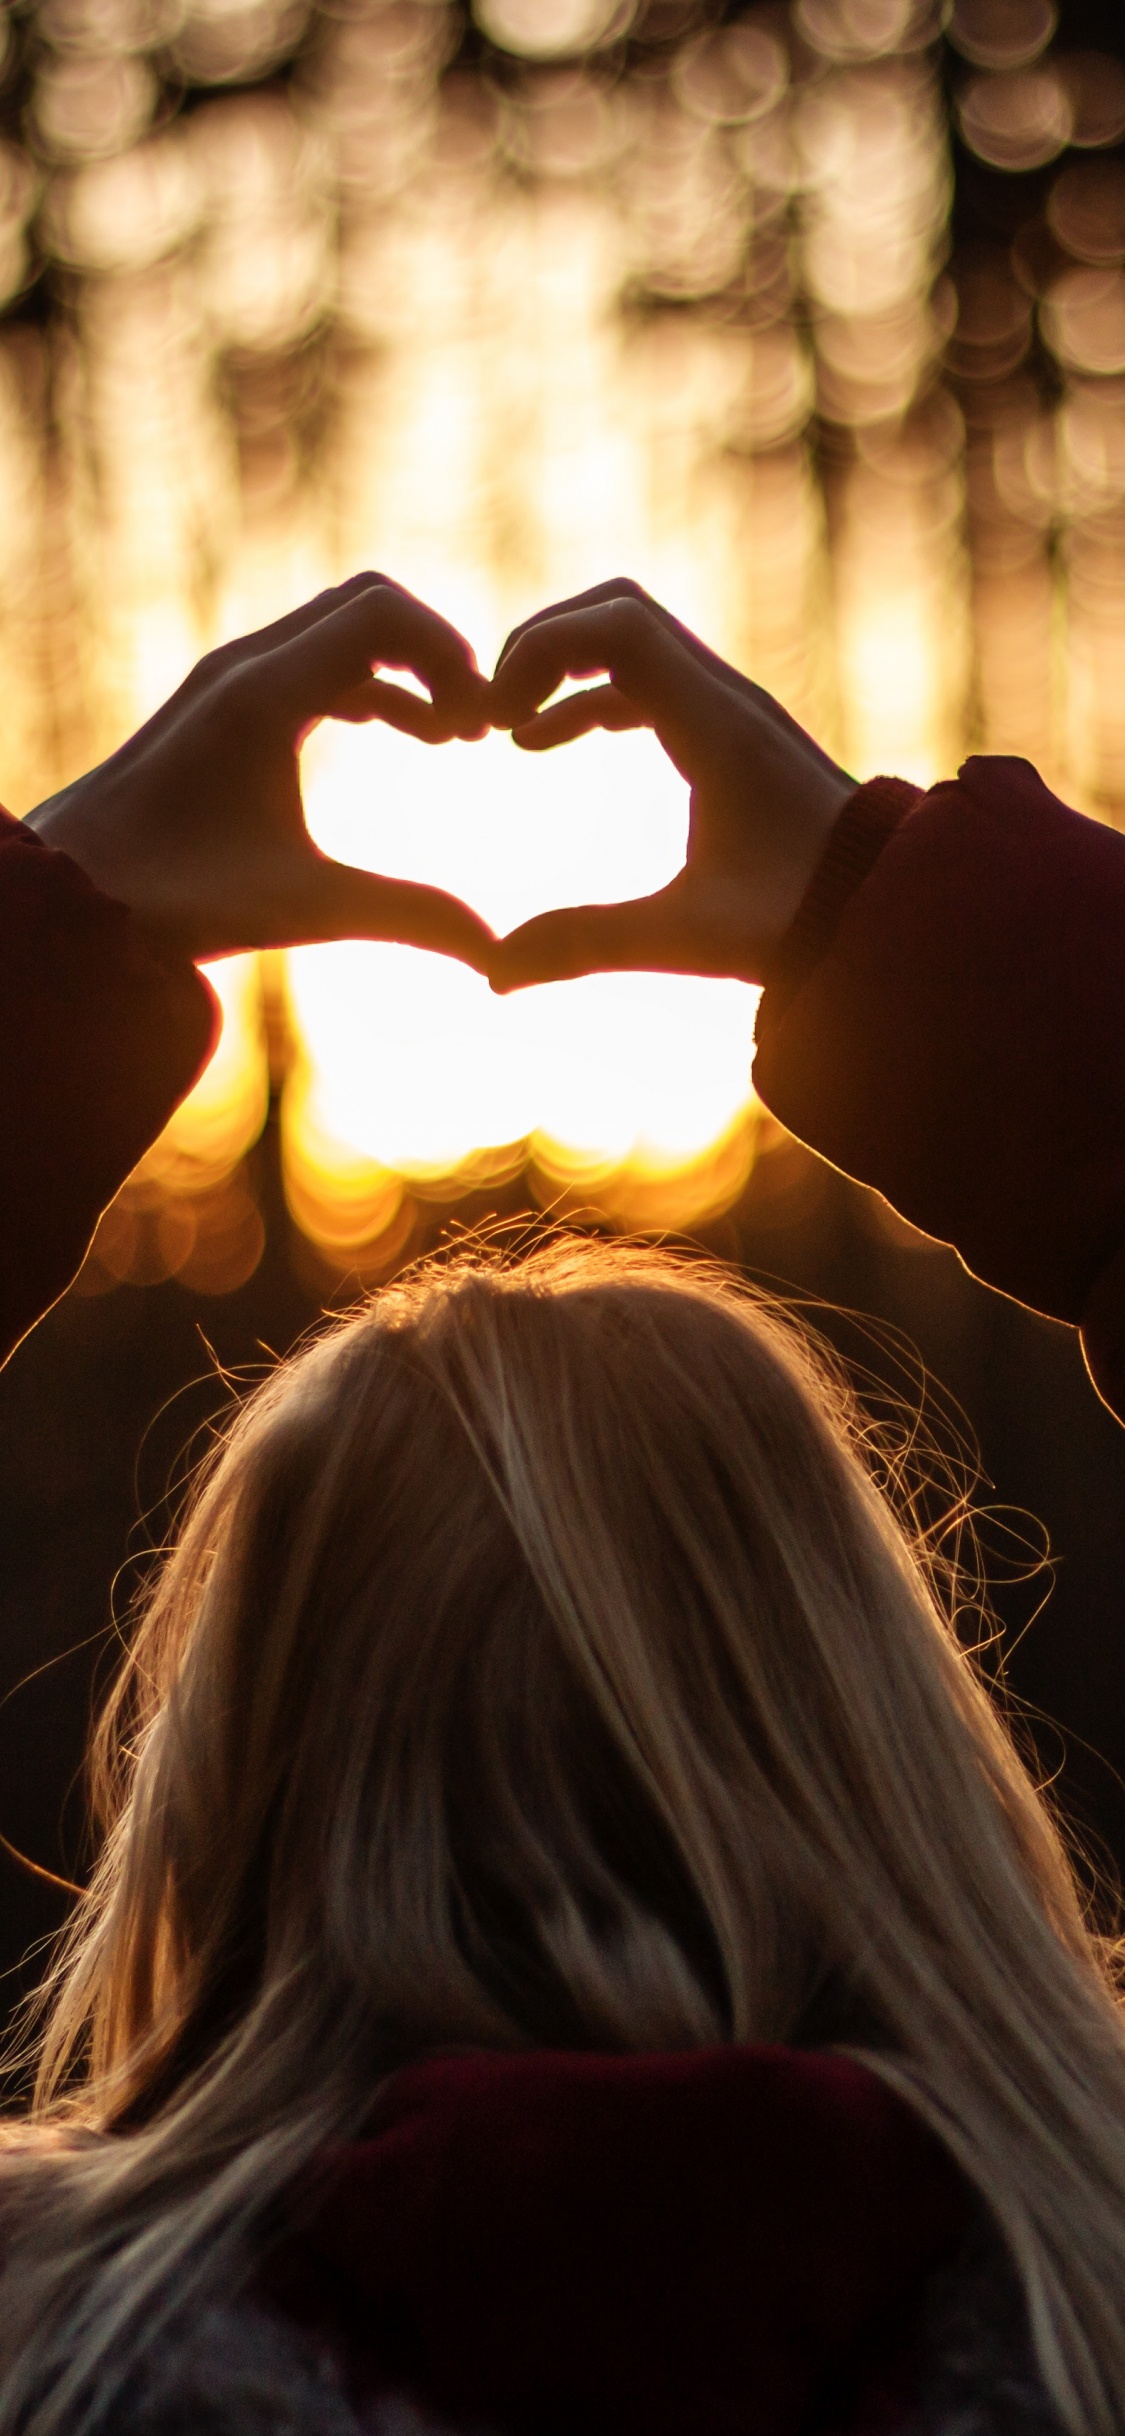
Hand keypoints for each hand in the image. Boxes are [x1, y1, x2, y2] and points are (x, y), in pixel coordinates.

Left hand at [25, 575, 493, 968]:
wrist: (70, 894)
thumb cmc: (175, 898)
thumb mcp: (303, 907)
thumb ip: (408, 918)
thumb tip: (498, 954)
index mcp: (265, 693)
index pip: (382, 612)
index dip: (451, 653)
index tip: (483, 725)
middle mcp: (244, 667)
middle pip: (368, 605)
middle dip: (435, 654)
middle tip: (477, 728)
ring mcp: (228, 681)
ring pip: (339, 632)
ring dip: (405, 670)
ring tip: (452, 739)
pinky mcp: (220, 706)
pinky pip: (312, 662)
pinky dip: (368, 684)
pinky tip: (405, 738)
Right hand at [485, 579, 855, 991]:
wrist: (896, 911)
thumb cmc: (803, 922)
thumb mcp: (689, 936)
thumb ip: (587, 944)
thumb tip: (493, 973)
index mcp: (717, 726)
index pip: (617, 625)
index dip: (541, 648)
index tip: (495, 717)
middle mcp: (727, 698)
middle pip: (618, 612)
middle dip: (543, 647)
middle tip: (489, 712)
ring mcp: (732, 710)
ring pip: (632, 642)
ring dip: (563, 671)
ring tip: (506, 730)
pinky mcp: (732, 734)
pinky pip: (647, 681)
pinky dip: (589, 697)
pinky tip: (545, 744)